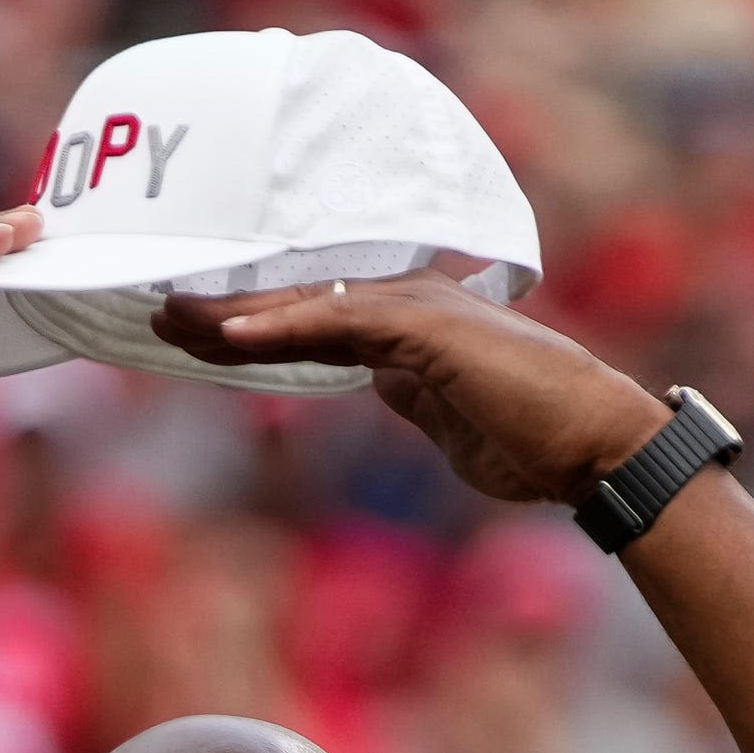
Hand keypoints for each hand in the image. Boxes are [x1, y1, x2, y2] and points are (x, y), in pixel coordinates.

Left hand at [149, 272, 672, 504]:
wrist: (596, 451)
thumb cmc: (534, 445)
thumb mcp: (447, 423)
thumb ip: (411, 396)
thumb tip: (381, 383)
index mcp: (415, 330)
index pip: (317, 320)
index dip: (254, 326)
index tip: (194, 335)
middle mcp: (415, 306)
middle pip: (301, 302)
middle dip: (227, 310)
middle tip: (157, 313)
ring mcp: (423, 312)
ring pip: (310, 303)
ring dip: (237, 313)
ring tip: (172, 318)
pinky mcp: (431, 331)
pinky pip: (341, 320)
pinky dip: (283, 325)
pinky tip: (231, 334)